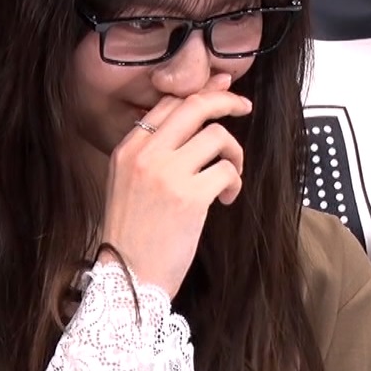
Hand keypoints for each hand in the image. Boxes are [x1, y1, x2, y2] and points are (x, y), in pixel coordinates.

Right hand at [98, 72, 250, 297]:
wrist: (128, 278)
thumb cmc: (133, 235)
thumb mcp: (127, 183)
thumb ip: (151, 153)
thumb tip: (193, 124)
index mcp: (127, 149)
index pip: (167, 103)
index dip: (200, 92)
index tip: (222, 91)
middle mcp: (144, 155)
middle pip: (194, 106)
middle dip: (226, 100)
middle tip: (243, 106)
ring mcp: (167, 174)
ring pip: (216, 136)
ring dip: (234, 153)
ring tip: (231, 175)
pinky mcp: (189, 197)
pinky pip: (227, 170)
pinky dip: (235, 182)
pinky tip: (226, 198)